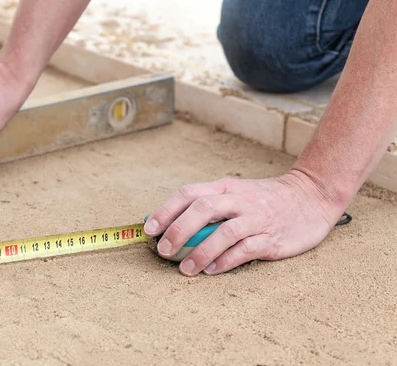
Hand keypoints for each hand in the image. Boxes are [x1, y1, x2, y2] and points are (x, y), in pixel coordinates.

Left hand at [143, 170, 345, 275]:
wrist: (311, 197)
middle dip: (178, 231)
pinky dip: (226, 261)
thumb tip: (170, 224)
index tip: (149, 228)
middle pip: (202, 210)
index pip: (189, 194)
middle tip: (163, 250)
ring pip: (223, 233)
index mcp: (225, 188)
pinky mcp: (272, 238)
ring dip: (200, 252)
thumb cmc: (265, 199)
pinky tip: (212, 271)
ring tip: (185, 270)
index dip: (166, 210)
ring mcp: (256, 219)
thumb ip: (208, 205)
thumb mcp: (235, 193)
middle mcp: (238, 200)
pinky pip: (245, 250)